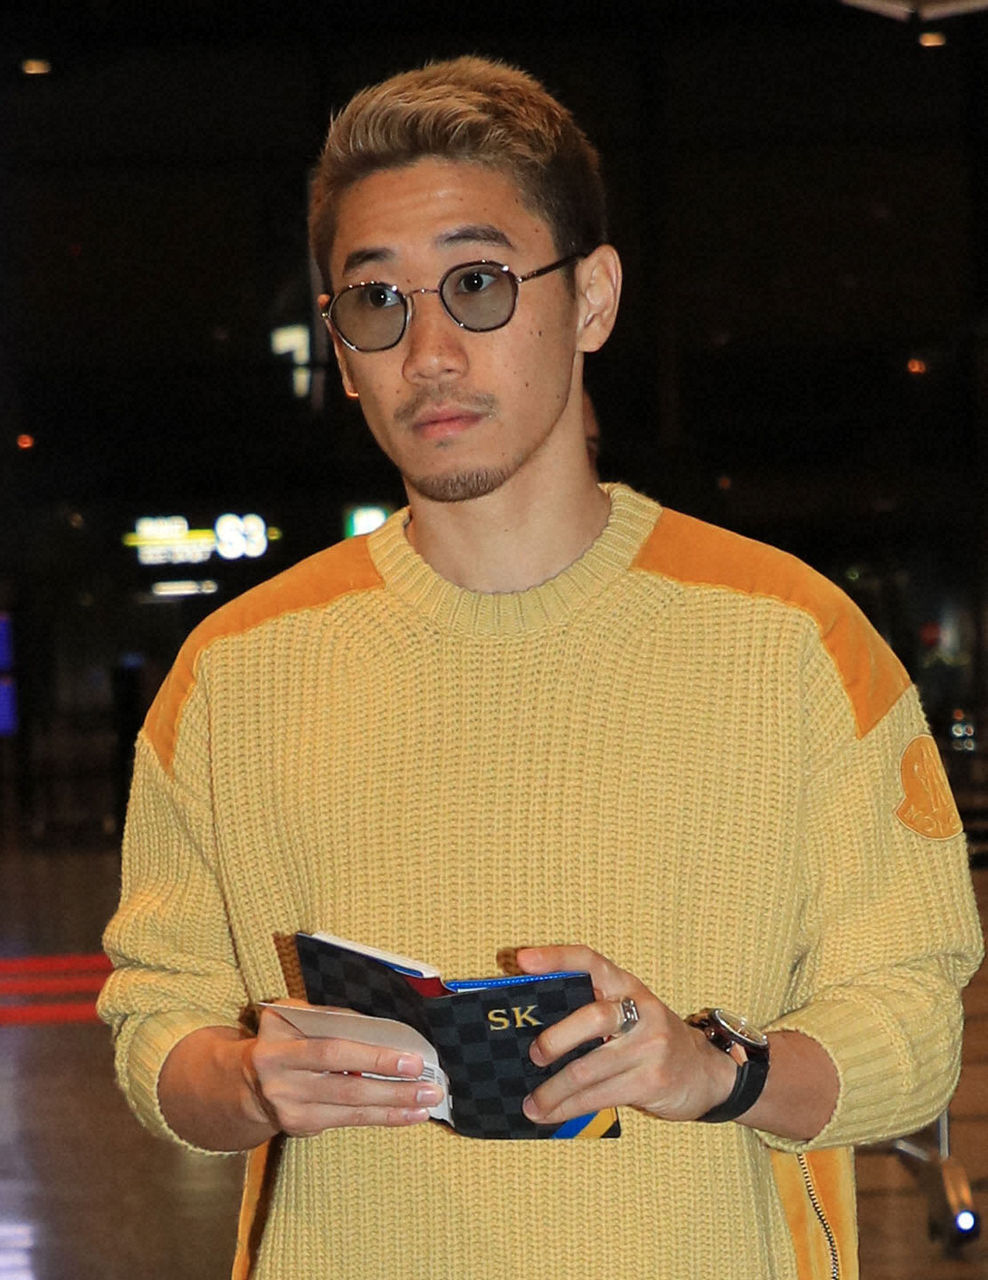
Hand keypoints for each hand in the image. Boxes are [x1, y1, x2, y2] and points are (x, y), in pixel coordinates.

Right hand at [244, 1001, 443, 1136]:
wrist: (247, 1083)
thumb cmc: (283, 1039)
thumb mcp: (292, 1016)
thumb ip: (329, 1018)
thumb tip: (381, 1027)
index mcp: (278, 1043)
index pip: (331, 1051)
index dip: (372, 1056)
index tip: (410, 1056)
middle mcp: (281, 1079)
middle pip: (345, 1085)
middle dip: (391, 1085)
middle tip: (428, 1083)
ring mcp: (290, 1108)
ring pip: (351, 1108)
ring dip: (394, 1105)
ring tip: (426, 1100)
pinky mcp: (301, 1127)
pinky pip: (349, 1121)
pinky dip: (382, 1117)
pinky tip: (408, 1115)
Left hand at [516, 947, 734, 1125]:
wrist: (706, 1073)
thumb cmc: (650, 1040)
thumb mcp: (629, 1013)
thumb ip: (591, 1009)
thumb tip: (531, 1025)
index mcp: (627, 985)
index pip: (590, 962)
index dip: (556, 958)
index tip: (523, 960)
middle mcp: (641, 1010)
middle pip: (592, 1017)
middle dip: (556, 1039)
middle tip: (532, 1056)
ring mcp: (650, 1047)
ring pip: (589, 1068)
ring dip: (553, 1090)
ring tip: (531, 1103)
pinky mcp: (651, 1081)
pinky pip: (600, 1095)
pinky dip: (569, 1108)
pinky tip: (550, 1114)